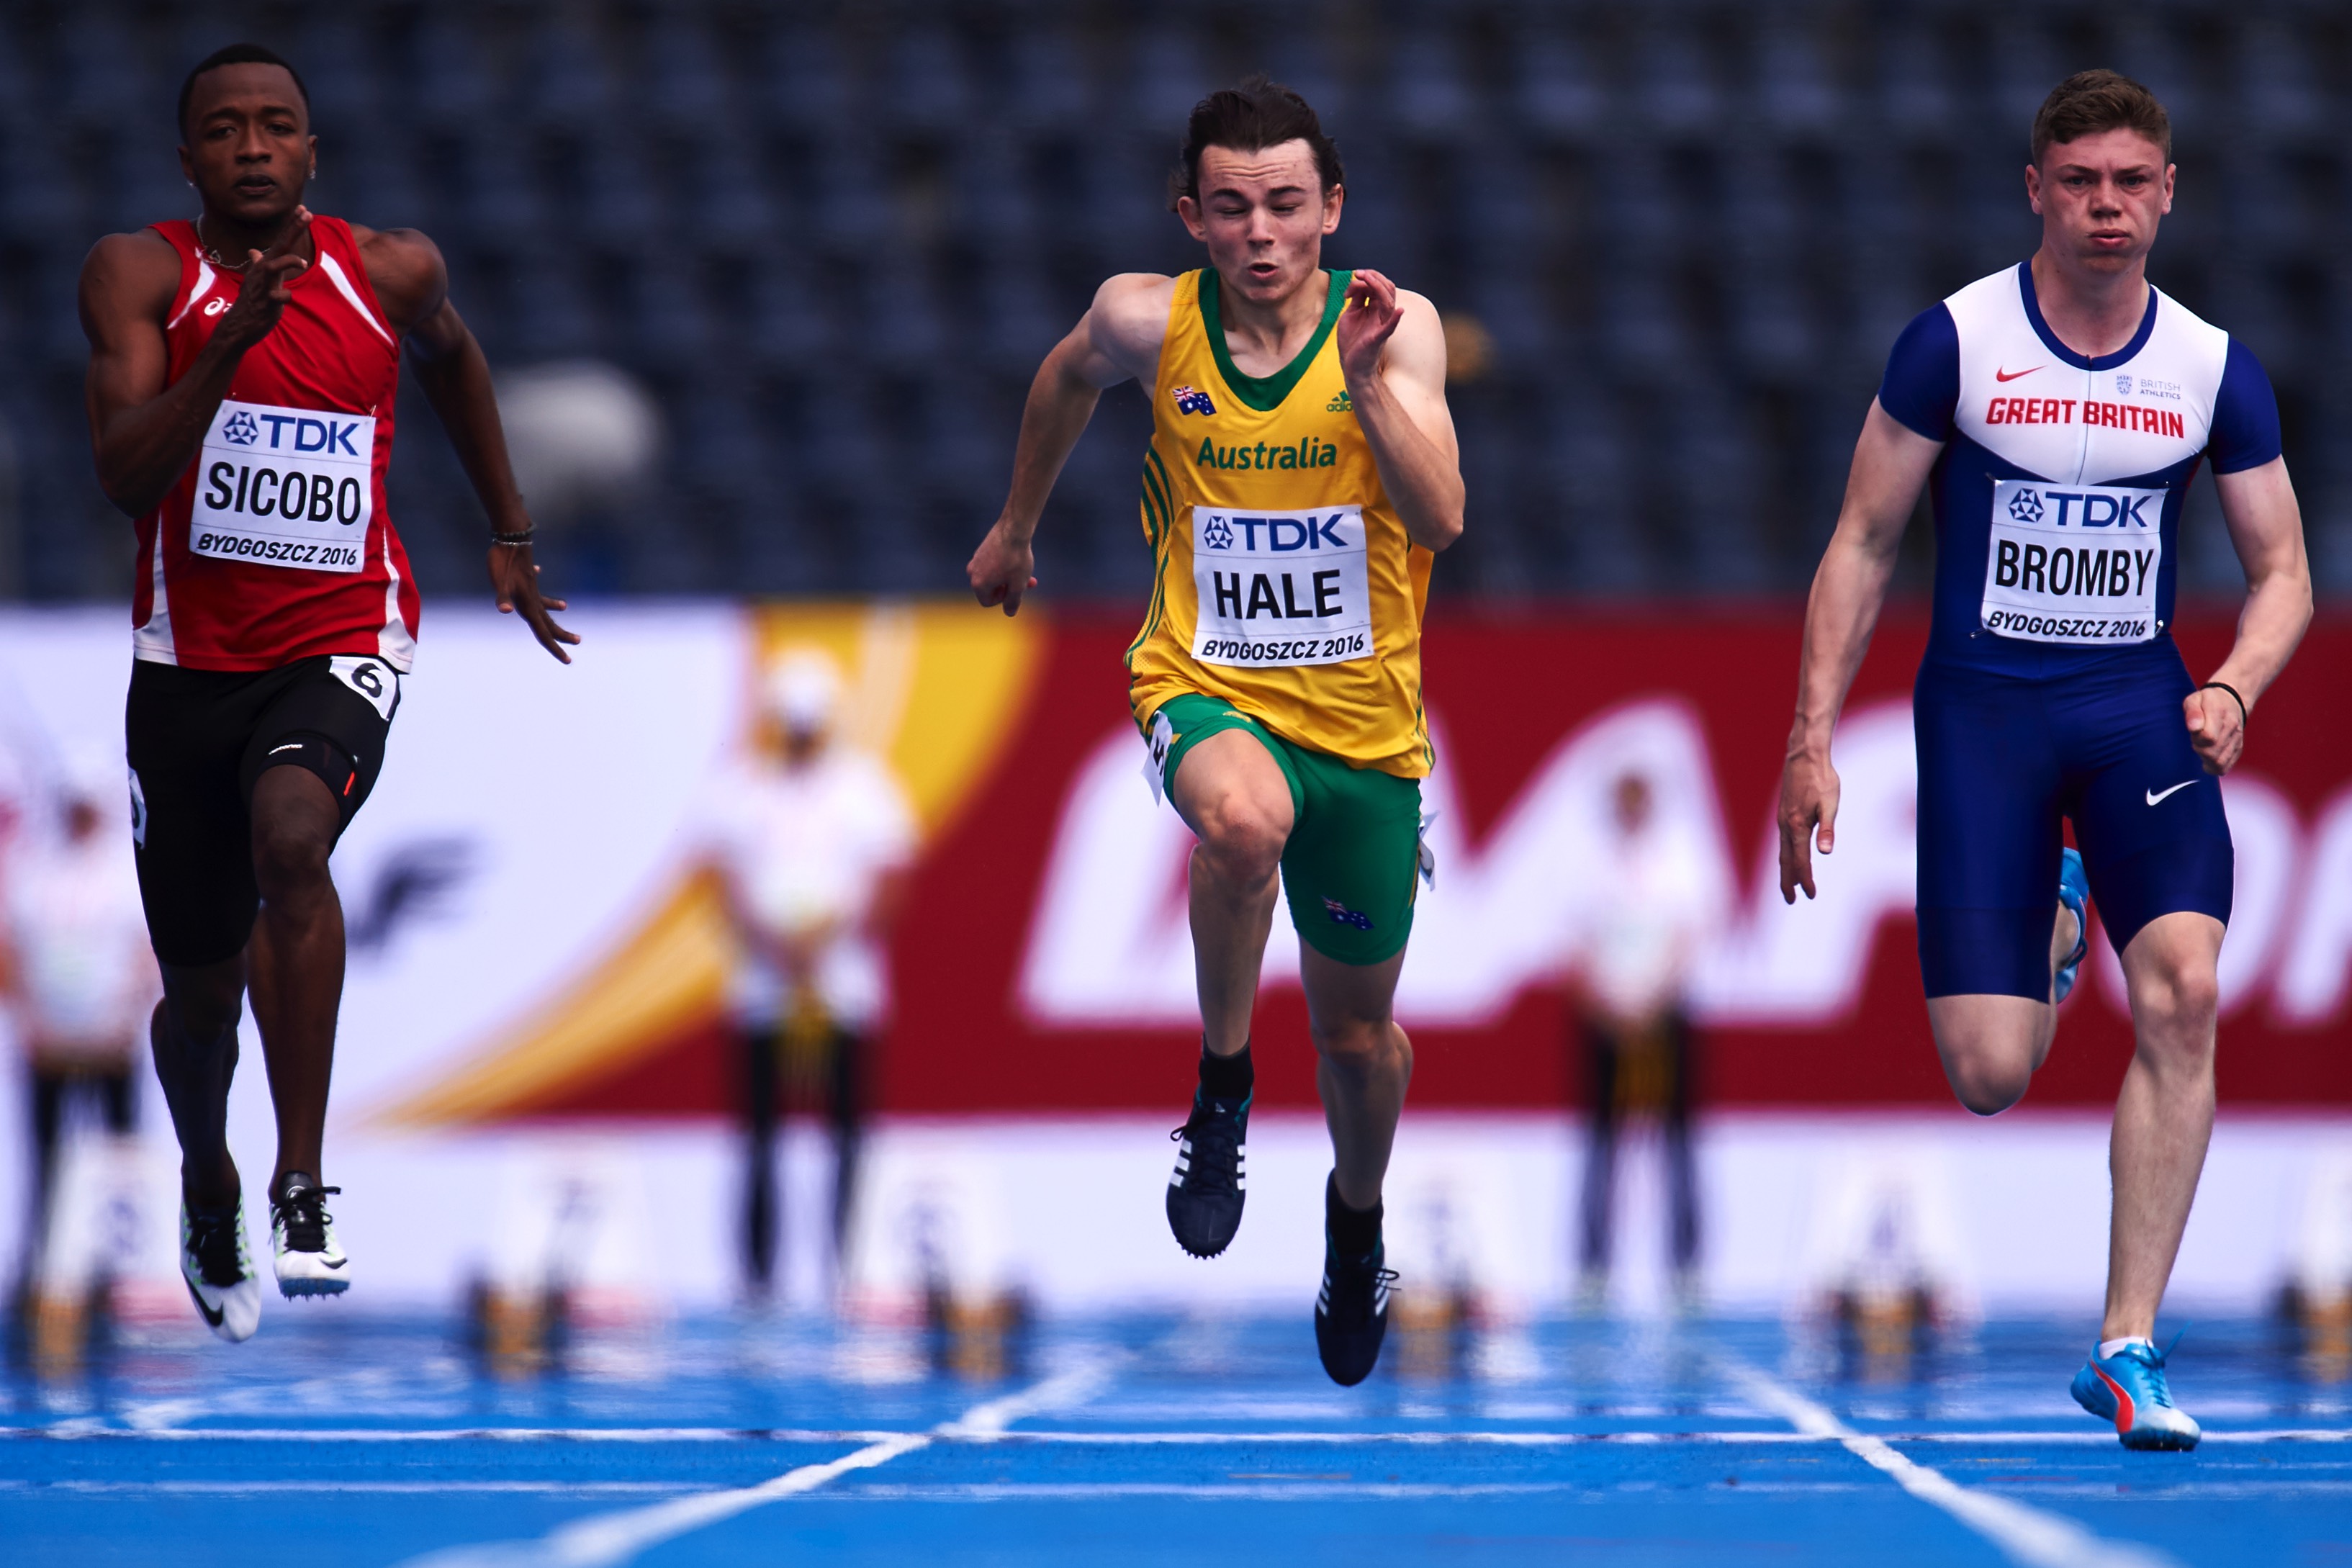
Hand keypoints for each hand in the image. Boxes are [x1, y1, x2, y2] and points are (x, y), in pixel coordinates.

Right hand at [211, 208, 311, 353]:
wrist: (240, 323)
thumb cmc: (252, 301)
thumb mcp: (257, 280)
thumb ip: (260, 264)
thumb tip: (254, 251)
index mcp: (266, 266)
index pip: (281, 241)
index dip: (292, 226)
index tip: (304, 209)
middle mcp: (264, 272)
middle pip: (280, 246)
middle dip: (293, 229)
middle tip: (308, 214)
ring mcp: (263, 286)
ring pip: (274, 268)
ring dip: (288, 262)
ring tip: (302, 263)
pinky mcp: (265, 304)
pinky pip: (276, 297)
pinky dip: (283, 296)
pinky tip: (287, 297)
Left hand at [488, 541, 578, 663]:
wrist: (511, 535)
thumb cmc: (503, 560)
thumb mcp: (499, 581)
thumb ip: (502, 597)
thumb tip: (506, 610)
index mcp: (528, 605)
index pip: (543, 633)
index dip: (555, 648)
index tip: (568, 661)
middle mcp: (531, 598)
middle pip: (548, 622)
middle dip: (561, 635)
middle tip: (578, 641)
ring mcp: (529, 587)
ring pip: (543, 602)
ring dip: (554, 607)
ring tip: (565, 606)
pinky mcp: (524, 576)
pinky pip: (534, 582)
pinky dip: (535, 576)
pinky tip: (538, 571)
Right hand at [967, 517, 1036, 616]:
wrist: (1014, 529)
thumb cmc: (1016, 559)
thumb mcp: (1018, 585)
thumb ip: (1013, 602)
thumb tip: (1009, 613)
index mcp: (978, 584)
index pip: (988, 602)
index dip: (1004, 600)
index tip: (1017, 590)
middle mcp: (972, 572)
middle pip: (991, 589)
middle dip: (1009, 588)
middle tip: (1028, 582)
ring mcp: (976, 560)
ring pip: (993, 576)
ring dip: (1009, 577)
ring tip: (1026, 570)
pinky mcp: (982, 550)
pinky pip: (992, 565)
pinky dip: (1004, 566)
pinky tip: (1018, 559)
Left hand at [1336, 268, 1404, 390]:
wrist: (1351, 367)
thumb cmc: (1352, 342)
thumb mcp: (1351, 315)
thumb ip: (1357, 299)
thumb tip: (1358, 283)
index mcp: (1375, 308)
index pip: (1379, 285)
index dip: (1368, 277)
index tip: (1354, 277)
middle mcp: (1381, 315)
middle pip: (1387, 289)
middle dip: (1373, 277)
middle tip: (1358, 273)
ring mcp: (1382, 325)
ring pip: (1389, 302)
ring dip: (1378, 287)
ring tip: (1366, 278)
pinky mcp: (1378, 338)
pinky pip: (1390, 327)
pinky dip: (1395, 318)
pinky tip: (1399, 310)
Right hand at [1777, 745, 1841, 902]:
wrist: (1804, 756)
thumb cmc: (1821, 778)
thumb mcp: (1830, 804)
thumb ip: (1827, 829)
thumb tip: (1825, 853)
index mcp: (1797, 826)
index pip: (1801, 861)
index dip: (1806, 880)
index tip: (1811, 895)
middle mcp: (1785, 826)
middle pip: (1786, 861)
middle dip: (1788, 882)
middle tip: (1790, 901)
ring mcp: (1782, 820)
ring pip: (1783, 852)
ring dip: (1786, 870)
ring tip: (1789, 885)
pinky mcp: (1784, 814)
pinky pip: (1783, 841)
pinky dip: (1786, 855)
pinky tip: (1791, 856)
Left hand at [2183, 685, 2244, 775]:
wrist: (2232, 700)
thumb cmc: (2207, 701)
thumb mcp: (2194, 699)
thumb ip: (2192, 712)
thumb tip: (2193, 728)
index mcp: (2219, 713)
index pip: (2209, 737)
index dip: (2197, 739)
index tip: (2194, 732)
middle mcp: (2232, 727)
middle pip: (2213, 753)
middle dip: (2199, 750)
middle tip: (2196, 739)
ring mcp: (2237, 739)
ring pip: (2220, 763)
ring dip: (2205, 760)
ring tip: (2202, 747)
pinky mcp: (2238, 748)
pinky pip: (2226, 766)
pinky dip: (2214, 767)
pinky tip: (2208, 758)